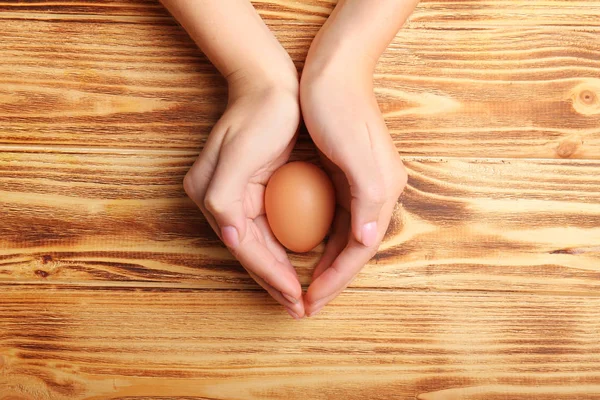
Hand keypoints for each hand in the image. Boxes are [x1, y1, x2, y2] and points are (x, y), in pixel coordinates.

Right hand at [183, 75, 304, 318]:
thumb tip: (228, 237)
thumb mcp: (240, 152)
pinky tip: (295, 263)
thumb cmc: (261, 113)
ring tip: (298, 296)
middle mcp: (218, 202)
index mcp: (212, 196)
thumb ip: (225, 197)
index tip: (296, 296)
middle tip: (299, 308)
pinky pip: (266, 229)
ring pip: (258, 246)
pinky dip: (281, 249)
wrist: (269, 83)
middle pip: (249, 253)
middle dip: (274, 282)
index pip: (245, 247)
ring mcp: (233, 198)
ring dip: (277, 272)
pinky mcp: (249, 191)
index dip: (271, 274)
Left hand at [300, 57, 407, 316]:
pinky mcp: (347, 173)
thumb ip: (368, 197)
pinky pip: (335, 217)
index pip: (359, 249)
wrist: (334, 68)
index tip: (312, 300)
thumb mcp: (354, 152)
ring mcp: (363, 183)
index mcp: (382, 190)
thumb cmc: (339, 107)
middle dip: (332, 278)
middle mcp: (377, 192)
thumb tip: (367, 238)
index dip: (337, 278)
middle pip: (354, 248)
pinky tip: (305, 246)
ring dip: (327, 263)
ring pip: (344, 236)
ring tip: (307, 285)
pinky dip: (322, 238)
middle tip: (307, 303)